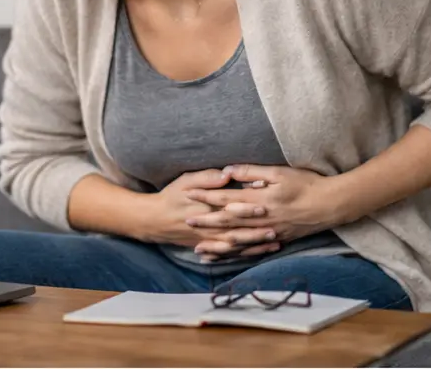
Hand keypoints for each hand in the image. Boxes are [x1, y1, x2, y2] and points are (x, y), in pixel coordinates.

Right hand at [137, 169, 280, 257]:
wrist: (153, 219)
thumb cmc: (171, 196)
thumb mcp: (186, 180)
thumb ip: (207, 178)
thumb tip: (227, 174)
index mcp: (206, 207)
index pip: (230, 207)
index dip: (248, 208)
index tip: (265, 206)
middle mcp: (209, 226)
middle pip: (237, 229)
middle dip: (257, 231)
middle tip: (276, 229)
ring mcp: (208, 239)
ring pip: (236, 244)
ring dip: (255, 245)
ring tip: (274, 243)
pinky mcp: (206, 246)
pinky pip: (227, 253)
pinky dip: (242, 255)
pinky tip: (257, 254)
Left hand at [185, 165, 343, 258]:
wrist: (331, 205)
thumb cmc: (307, 184)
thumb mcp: (280, 172)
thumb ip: (253, 171)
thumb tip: (229, 170)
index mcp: (260, 198)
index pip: (226, 197)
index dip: (206, 196)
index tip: (188, 194)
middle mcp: (261, 218)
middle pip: (227, 221)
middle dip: (205, 222)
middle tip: (185, 222)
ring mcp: (269, 232)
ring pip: (237, 240)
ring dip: (217, 245)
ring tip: (198, 249)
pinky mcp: (276, 240)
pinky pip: (252, 250)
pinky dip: (237, 254)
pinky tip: (225, 258)